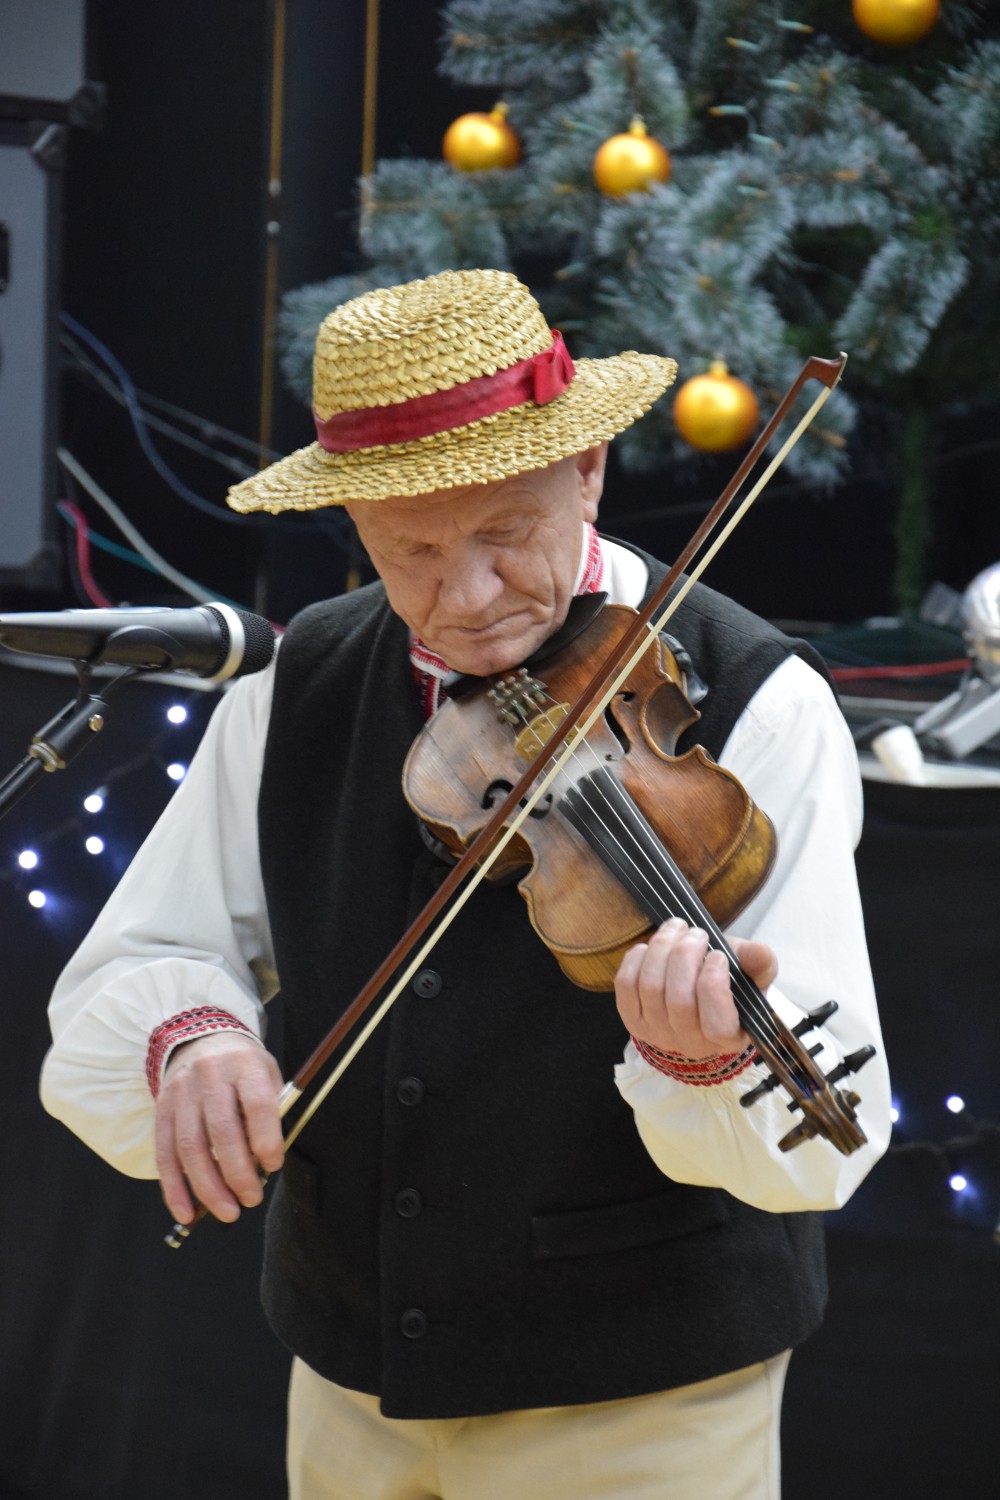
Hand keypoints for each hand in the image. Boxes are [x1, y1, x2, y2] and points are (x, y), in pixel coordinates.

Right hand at [155, 1031, 284, 1225]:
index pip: (257, 1104)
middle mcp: (210, 1076)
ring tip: (227, 1212)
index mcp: (244, 1064)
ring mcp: (181, 1093)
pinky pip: (164, 1154)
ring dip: (207, 1188)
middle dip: (237, 1174)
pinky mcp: (161, 1109)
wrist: (201, 1038)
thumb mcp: (266, 1074)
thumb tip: (264, 1165)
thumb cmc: (242, 1067)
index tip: (273, 1165)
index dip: (266, 1140)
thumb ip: (268, 1113)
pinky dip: (174, 1188)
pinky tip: (186, 1212)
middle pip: (222, 1131)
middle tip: (251, 1200)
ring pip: (190, 1147)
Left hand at [614, 918, 777, 1058]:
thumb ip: (759, 964)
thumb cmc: (727, 985)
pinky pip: (626, 986)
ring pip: (651, 988)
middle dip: (685, 956)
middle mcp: (690, 1042)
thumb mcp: (751, 975)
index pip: (717, 1025)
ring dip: (662, 949)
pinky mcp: (632, 1019)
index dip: (714, 986)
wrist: (696, 996)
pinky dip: (636, 959)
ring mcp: (657, 1033)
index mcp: (727, 1038)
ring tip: (676, 928)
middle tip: (696, 933)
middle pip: (679, 1000)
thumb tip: (760, 953)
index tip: (718, 955)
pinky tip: (651, 947)